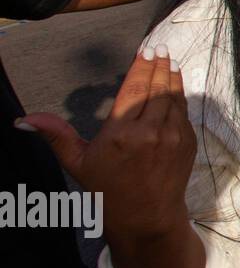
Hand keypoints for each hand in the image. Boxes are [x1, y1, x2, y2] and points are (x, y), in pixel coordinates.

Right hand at [18, 46, 196, 243]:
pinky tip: (177, 86)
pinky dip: (181, 97)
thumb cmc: (107, 190)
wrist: (146, 218)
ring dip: (173, 77)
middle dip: (160, 65)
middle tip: (161, 48)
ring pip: (174, 97)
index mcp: (121, 133)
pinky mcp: (187, 144)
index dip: (141, 66)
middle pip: (157, 88)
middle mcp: (150, 132)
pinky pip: (184, 113)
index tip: (146, 49)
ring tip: (170, 61)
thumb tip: (24, 119)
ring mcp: (172, 137)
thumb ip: (56, 135)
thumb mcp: (77, 162)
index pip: (133, 88)